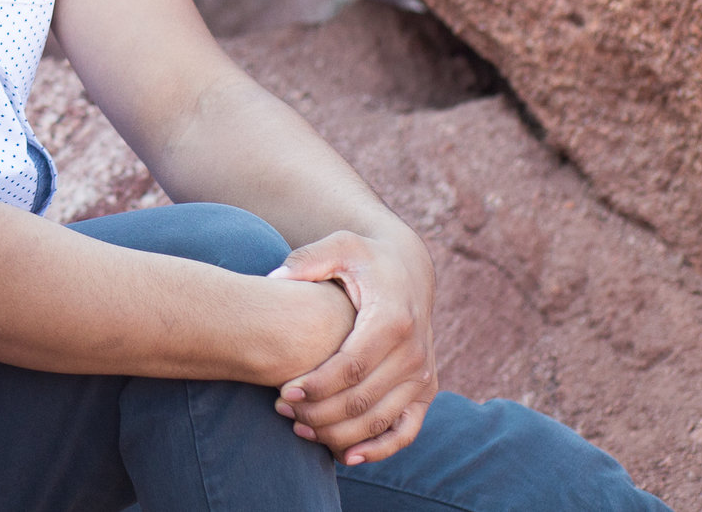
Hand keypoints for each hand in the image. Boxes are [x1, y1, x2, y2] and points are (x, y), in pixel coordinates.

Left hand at [270, 229, 437, 466]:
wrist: (408, 270)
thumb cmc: (365, 259)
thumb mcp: (340, 246)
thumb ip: (307, 260)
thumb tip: (274, 277)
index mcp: (392, 320)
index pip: (352, 366)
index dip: (317, 384)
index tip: (284, 391)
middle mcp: (415, 353)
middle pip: (363, 399)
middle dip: (319, 411)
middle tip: (281, 410)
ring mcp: (424, 375)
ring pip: (380, 420)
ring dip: (339, 433)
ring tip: (299, 428)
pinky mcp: (427, 390)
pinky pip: (406, 431)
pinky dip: (379, 449)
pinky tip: (345, 456)